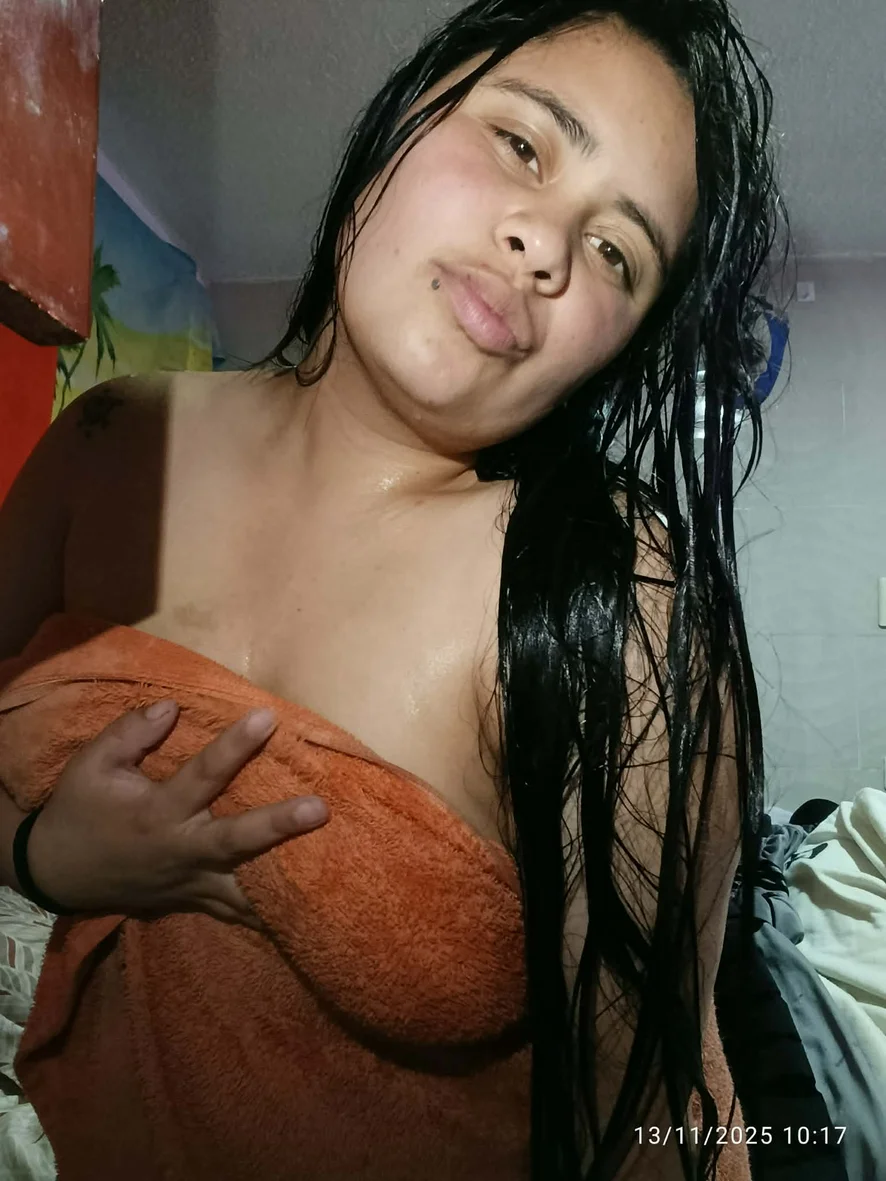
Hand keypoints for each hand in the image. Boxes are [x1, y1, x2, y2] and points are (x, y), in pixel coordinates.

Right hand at [24, 701, 328, 928]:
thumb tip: (171, 707)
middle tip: (321, 809)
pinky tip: (312, 915)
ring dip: (288, 883)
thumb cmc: (80, 810)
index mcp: (156, 813)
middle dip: (277, 826)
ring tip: (333, 873)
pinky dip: (273, 916)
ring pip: (245, 888)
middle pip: (234, 841)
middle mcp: (179, 851)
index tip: (268, 717)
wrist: (59, 874)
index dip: (233, 747)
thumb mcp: (90, 766)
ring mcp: (191, 884)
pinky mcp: (196, 902)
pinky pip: (239, 911)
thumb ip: (129, 734)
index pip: (202, 776)